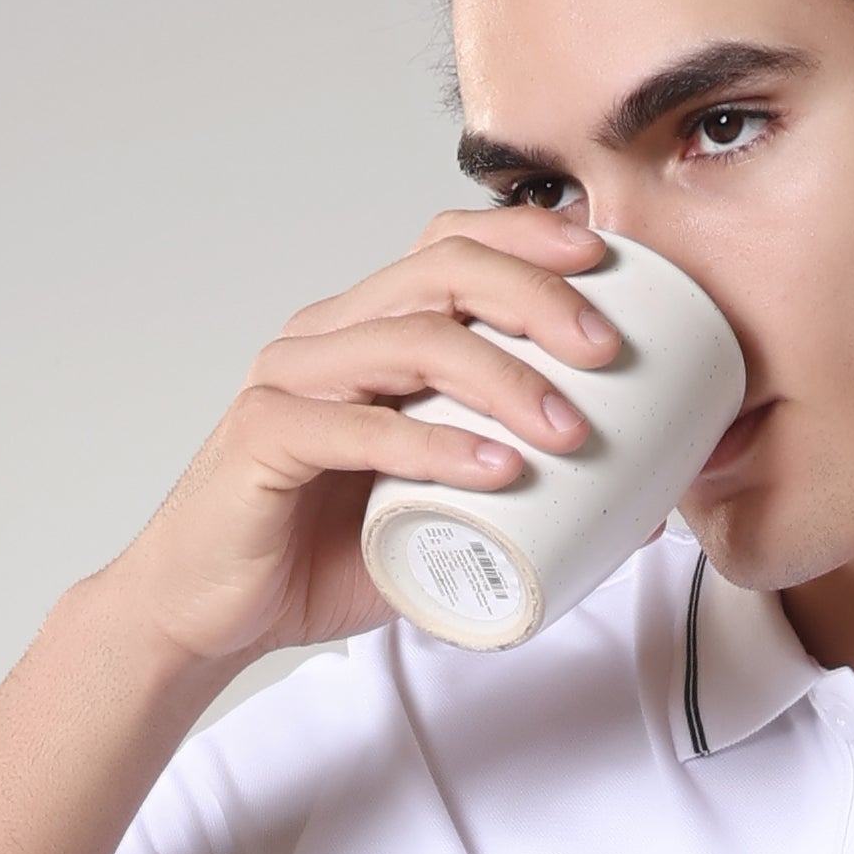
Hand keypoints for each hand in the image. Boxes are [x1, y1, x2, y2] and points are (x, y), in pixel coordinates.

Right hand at [104, 206, 622, 671]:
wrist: (210, 615)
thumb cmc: (320, 556)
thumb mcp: (442, 520)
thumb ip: (526, 503)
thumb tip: (642, 508)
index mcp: (370, 333)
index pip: (451, 247)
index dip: (527, 238)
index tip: (607, 261)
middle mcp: (329, 338)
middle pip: (441, 271)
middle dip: (536, 297)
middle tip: (607, 351)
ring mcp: (291, 381)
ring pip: (410, 340)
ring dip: (503, 379)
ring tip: (571, 431)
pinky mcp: (264, 438)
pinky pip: (359, 428)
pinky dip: (434, 446)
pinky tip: (494, 470)